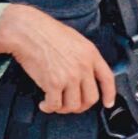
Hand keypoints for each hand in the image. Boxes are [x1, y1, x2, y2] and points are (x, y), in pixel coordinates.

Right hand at [0, 5, 115, 113]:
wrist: (28, 30)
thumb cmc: (46, 32)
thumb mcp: (75, 39)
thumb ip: (84, 57)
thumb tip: (85, 73)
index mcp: (91, 54)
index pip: (107, 79)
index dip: (109, 94)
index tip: (108, 103)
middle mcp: (83, 66)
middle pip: (91, 98)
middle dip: (80, 106)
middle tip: (71, 104)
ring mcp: (70, 76)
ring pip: (73, 106)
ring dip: (63, 108)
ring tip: (55, 103)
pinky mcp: (54, 83)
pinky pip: (55, 105)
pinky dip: (49, 107)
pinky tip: (45, 103)